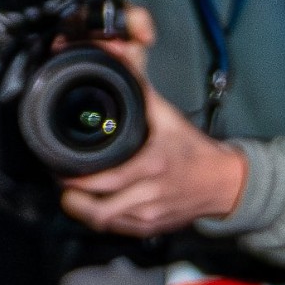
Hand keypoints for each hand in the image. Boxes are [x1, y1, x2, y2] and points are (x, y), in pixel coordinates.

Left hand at [57, 17, 247, 235]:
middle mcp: (150, 195)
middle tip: (61, 181)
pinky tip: (93, 203)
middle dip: (72, 199)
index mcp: (152, 166)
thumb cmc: (193, 149)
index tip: (60, 168)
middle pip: (99, 211)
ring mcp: (151, 216)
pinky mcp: (152, 229)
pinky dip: (101, 218)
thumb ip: (140, 87)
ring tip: (72, 192)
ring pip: (105, 223)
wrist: (224, 183)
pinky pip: (117, 229)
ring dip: (83, 210)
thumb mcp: (167, 116)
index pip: (104, 182)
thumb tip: (120, 54)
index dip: (76, 181)